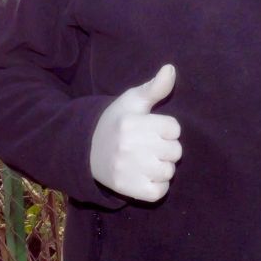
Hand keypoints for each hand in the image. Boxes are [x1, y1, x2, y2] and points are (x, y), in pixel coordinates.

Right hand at [89, 63, 180, 201]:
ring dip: (162, 168)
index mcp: (132, 123)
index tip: (151, 130)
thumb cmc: (116, 123)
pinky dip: (157, 187)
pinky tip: (146, 176)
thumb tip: (171, 69)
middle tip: (148, 147)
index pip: (174, 128)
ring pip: (169, 172)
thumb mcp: (132, 101)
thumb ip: (154, 88)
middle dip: (166, 149)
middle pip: (175, 151)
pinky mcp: (127, 188)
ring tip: (146, 162)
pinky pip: (159, 192)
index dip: (166, 130)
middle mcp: (129, 146)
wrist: (86, 150)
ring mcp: (127, 169)